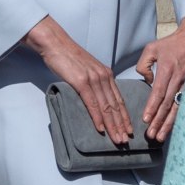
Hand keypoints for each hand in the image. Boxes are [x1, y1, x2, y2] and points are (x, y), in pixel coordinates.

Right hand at [24, 16, 132, 145]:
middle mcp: (104, 77)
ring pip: (106, 107)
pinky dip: (97, 117)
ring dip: (112, 125)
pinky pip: (92, 103)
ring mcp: (93, 79)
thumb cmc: (68, 58)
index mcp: (106, 74)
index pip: (119, 99)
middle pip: (115, 105)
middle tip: (126, 141)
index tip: (129, 129)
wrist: (56, 44)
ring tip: (117, 139)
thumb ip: (94, 82)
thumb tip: (97, 98)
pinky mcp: (81, 82)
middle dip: (121, 125)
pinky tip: (100, 128)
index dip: (124, 116)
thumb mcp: (87, 69)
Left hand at [135, 16, 184, 142]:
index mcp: (167, 69)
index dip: (152, 107)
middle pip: (167, 104)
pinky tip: (172, 127)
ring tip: (160, 136)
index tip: (145, 119)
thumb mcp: (151, 48)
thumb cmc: (171, 44)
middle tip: (151, 135)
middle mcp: (178, 79)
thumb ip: (143, 65)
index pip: (158, 92)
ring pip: (176, 107)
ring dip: (168, 123)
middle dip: (159, 121)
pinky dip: (177, 117)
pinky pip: (183, 104)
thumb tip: (147, 80)